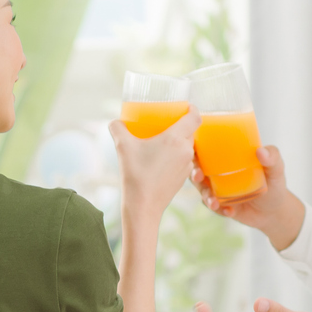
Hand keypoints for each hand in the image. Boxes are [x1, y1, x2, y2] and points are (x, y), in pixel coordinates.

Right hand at [110, 111, 198, 225]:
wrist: (143, 205)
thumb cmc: (135, 174)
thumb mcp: (122, 146)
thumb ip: (118, 128)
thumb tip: (115, 122)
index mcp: (175, 139)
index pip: (195, 117)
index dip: (193, 109)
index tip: (186, 106)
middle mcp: (186, 150)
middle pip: (191, 132)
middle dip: (182, 126)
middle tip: (168, 123)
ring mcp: (187, 165)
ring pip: (188, 147)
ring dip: (179, 142)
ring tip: (163, 142)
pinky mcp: (184, 178)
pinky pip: (184, 160)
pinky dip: (176, 156)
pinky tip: (162, 159)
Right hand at [193, 145, 305, 250]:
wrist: (275, 212)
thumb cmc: (275, 184)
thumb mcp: (276, 169)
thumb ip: (273, 158)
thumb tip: (261, 151)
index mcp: (228, 158)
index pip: (208, 149)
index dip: (196, 148)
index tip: (193, 149)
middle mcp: (220, 173)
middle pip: (199, 170)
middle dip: (194, 173)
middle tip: (198, 176)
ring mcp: (219, 191)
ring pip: (203, 190)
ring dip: (205, 195)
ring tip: (214, 203)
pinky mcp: (221, 206)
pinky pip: (214, 207)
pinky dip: (219, 210)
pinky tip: (230, 211)